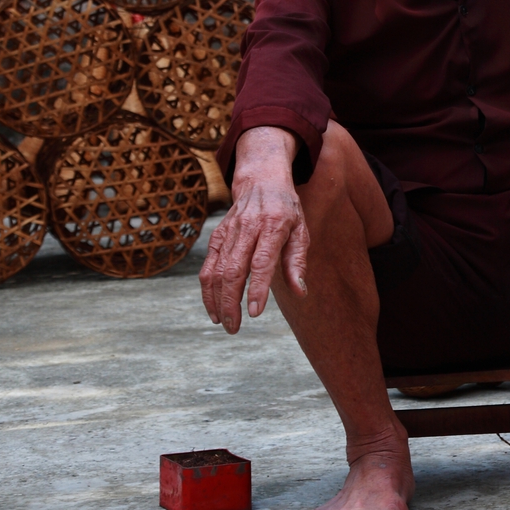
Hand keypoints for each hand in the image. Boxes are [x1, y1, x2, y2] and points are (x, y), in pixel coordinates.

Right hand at [198, 126, 309, 333]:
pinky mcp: (217, 236)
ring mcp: (229, 232)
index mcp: (274, 226)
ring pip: (216, 270)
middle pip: (233, 270)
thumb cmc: (287, 210)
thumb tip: (300, 292)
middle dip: (231, 302)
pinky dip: (207, 289)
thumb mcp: (301, 230)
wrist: (261, 181)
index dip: (257, 288)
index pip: (262, 262)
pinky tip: (214, 307)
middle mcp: (248, 228)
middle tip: (235, 328)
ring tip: (224, 322)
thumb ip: (298, 262)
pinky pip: (207, 265)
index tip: (255, 312)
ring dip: (217, 300)